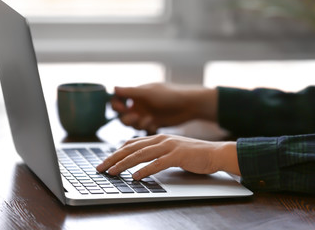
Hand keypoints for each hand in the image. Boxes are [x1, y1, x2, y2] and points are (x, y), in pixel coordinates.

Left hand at [96, 134, 240, 179]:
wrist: (214, 153)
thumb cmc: (192, 154)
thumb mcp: (170, 150)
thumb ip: (156, 152)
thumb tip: (139, 161)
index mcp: (158, 138)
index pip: (131, 143)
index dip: (116, 152)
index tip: (106, 161)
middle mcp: (161, 139)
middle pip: (131, 148)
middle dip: (113, 158)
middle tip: (100, 167)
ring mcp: (169, 146)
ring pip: (141, 154)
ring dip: (124, 164)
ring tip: (112, 172)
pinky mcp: (177, 155)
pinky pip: (158, 163)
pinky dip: (145, 170)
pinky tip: (136, 177)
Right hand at [111, 83, 216, 133]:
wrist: (189, 105)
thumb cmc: (169, 95)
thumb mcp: (148, 93)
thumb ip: (131, 92)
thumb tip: (113, 87)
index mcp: (136, 94)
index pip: (118, 99)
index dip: (116, 105)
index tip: (122, 108)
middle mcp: (139, 104)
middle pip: (123, 115)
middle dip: (128, 118)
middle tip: (137, 117)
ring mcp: (146, 114)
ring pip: (133, 124)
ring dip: (138, 124)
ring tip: (150, 120)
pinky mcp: (154, 123)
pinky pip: (144, 129)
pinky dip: (148, 127)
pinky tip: (155, 123)